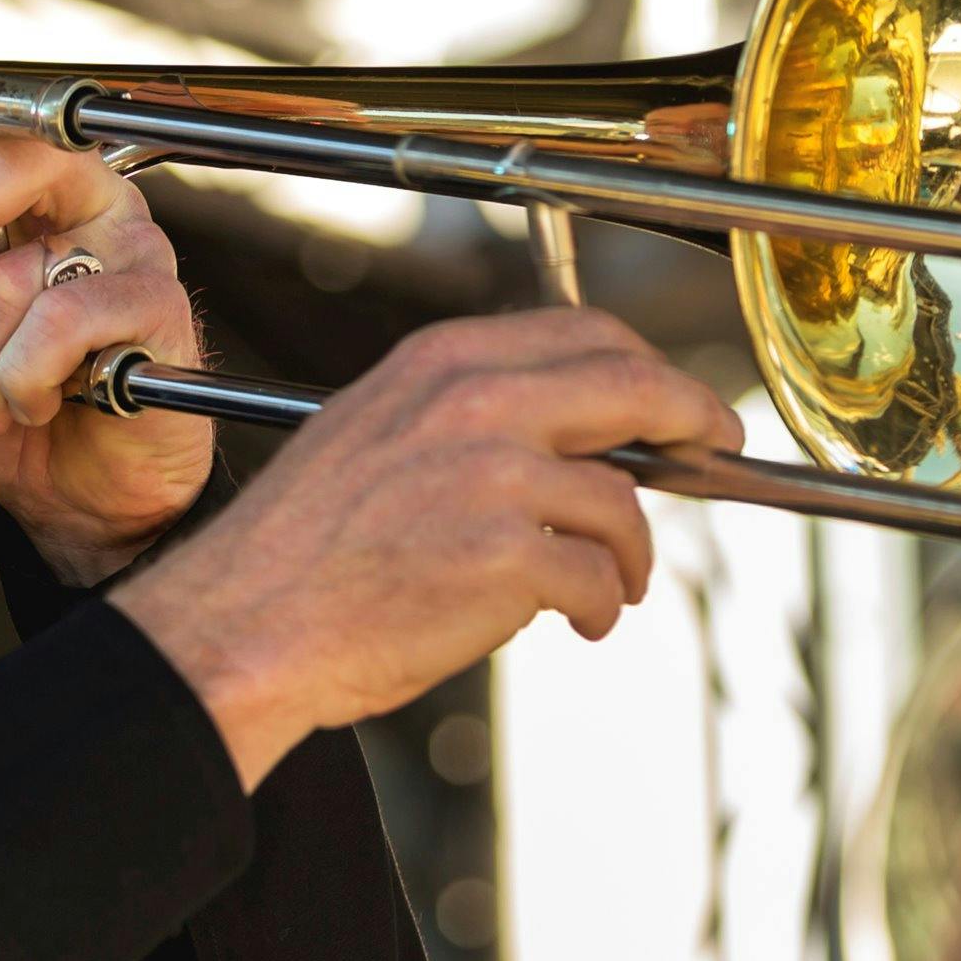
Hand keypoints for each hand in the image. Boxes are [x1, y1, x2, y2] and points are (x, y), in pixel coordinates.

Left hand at [0, 17, 216, 584]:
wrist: (76, 497)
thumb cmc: (8, 401)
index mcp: (23, 192)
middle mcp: (84, 199)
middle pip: (16, 149)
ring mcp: (129, 246)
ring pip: (18, 268)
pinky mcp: (161, 304)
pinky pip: (60, 325)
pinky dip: (22, 378)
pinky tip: (39, 403)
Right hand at [110, 309, 744, 788]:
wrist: (246, 625)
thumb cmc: (304, 553)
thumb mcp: (377, 432)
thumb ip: (469, 416)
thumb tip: (576, 439)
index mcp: (440, 362)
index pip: (584, 334)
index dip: (652, 369)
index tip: (681, 401)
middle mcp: (472, 402)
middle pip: (633, 386)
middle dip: (692, 419)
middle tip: (715, 452)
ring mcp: (493, 476)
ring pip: (622, 501)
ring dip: (632, 553)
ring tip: (610, 589)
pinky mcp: (506, 555)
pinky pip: (596, 576)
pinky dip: (601, 606)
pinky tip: (579, 622)